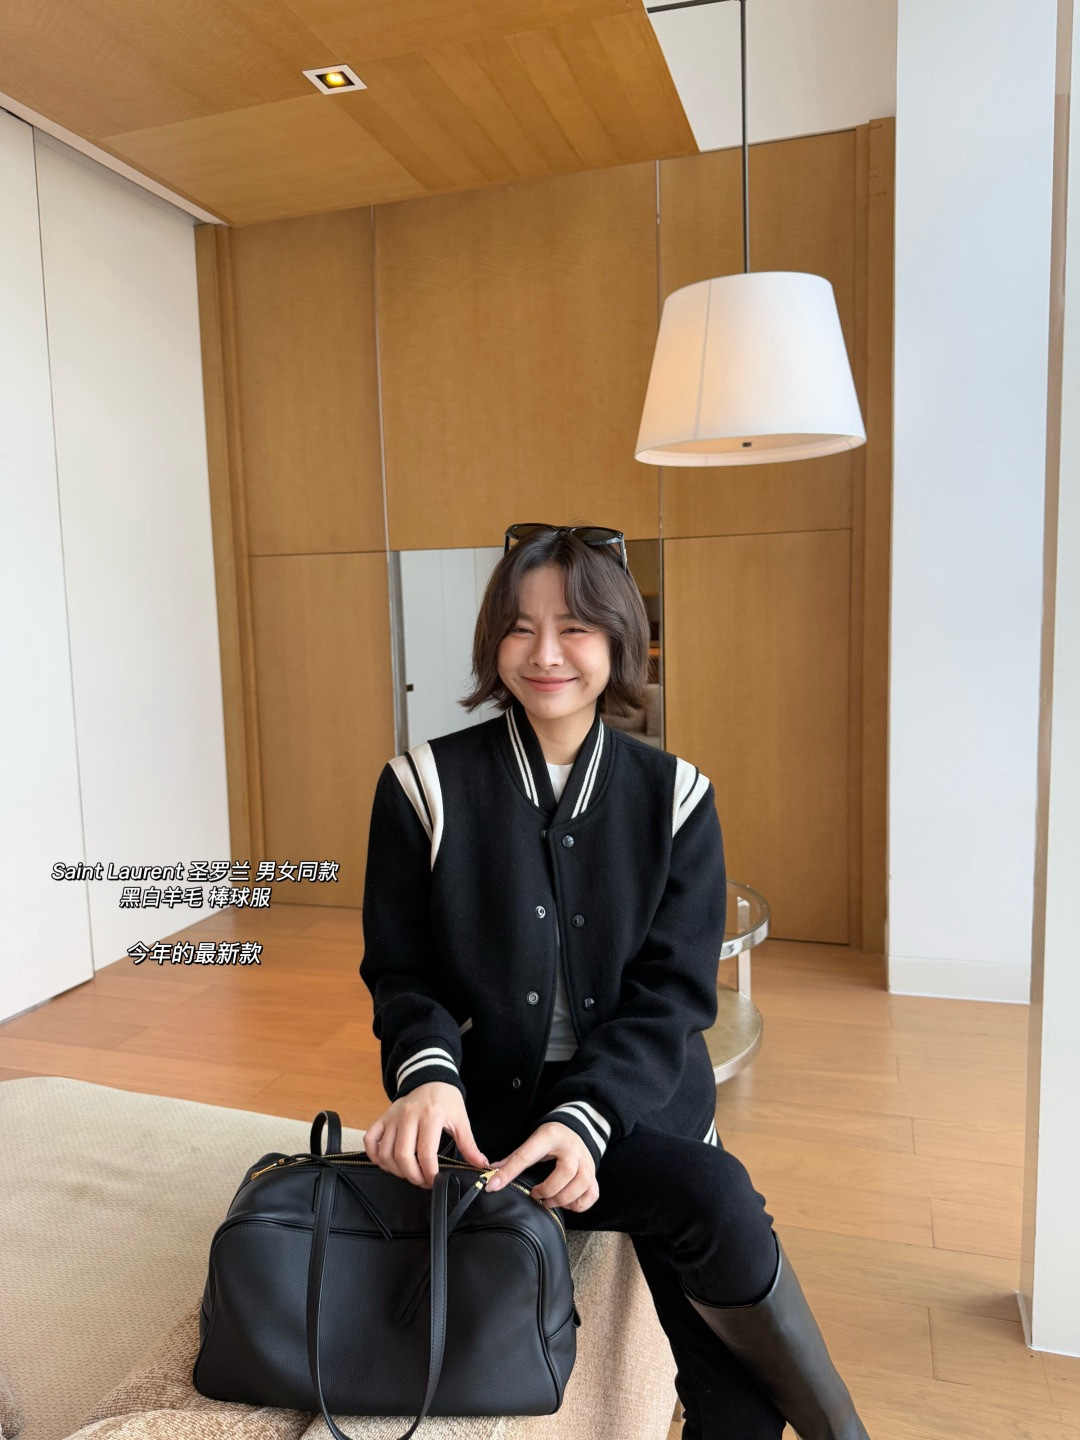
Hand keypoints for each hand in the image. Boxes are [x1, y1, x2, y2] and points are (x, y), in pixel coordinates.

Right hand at [363, 1081, 488, 1189]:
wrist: (430, 1077)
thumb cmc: (446, 1099)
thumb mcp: (461, 1119)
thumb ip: (469, 1144)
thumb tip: (480, 1164)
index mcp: (430, 1116)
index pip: (425, 1153)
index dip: (430, 1173)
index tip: (435, 1181)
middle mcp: (408, 1116)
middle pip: (402, 1155)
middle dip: (412, 1176)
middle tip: (422, 1181)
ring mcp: (393, 1117)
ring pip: (385, 1152)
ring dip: (395, 1170)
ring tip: (409, 1174)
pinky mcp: (383, 1117)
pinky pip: (371, 1139)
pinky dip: (374, 1155)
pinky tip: (387, 1162)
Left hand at [486, 1121, 598, 1212]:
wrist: (573, 1129)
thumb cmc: (550, 1138)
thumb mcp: (532, 1140)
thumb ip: (513, 1158)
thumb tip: (492, 1175)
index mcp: (549, 1137)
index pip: (526, 1156)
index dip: (508, 1173)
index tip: (492, 1186)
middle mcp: (571, 1148)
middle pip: (565, 1173)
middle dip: (548, 1190)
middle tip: (536, 1195)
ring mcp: (586, 1161)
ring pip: (581, 1184)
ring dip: (563, 1199)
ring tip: (549, 1201)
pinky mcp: (593, 1173)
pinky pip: (592, 1194)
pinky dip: (579, 1204)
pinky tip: (566, 1203)